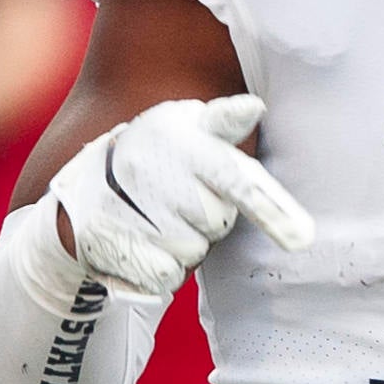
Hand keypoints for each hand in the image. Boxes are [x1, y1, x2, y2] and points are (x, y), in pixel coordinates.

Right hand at [36, 95, 314, 303]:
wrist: (81, 192)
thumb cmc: (156, 156)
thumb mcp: (187, 127)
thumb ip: (225, 125)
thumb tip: (254, 107)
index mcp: (181, 137)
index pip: (235, 178)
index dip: (269, 207)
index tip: (302, 238)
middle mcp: (152, 169)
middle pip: (218, 223)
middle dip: (208, 219)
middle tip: (180, 200)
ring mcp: (127, 209)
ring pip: (192, 252)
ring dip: (184, 244)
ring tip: (157, 219)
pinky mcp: (110, 244)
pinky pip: (165, 276)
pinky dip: (162, 268)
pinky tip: (143, 243)